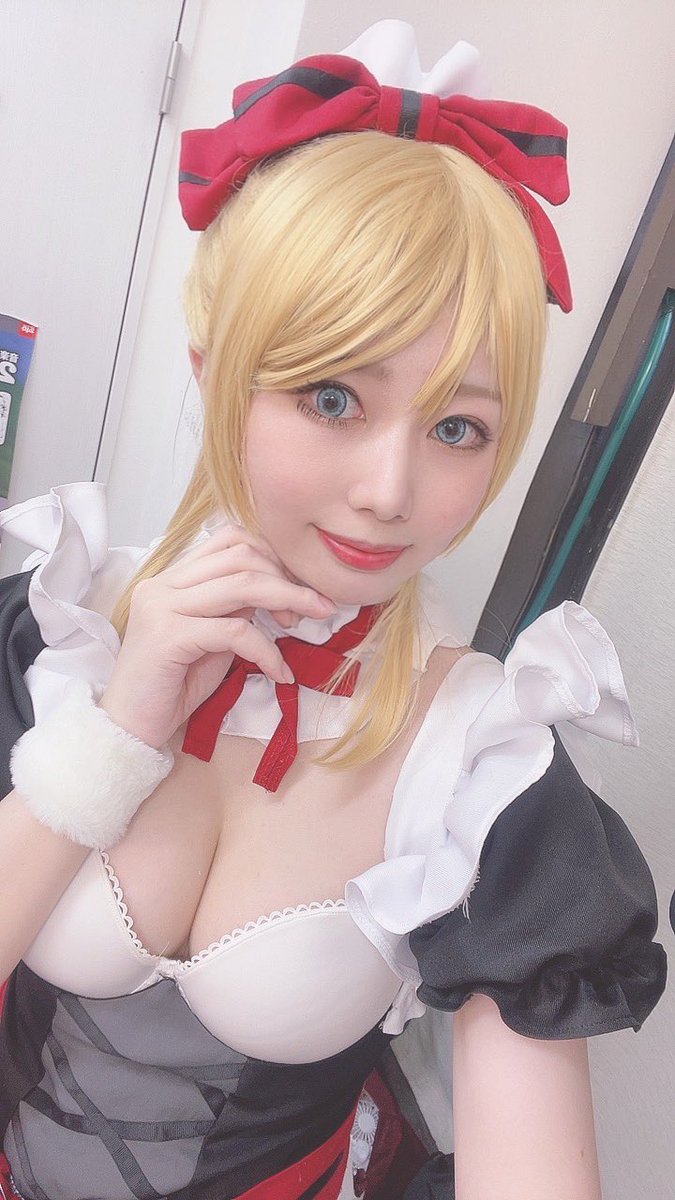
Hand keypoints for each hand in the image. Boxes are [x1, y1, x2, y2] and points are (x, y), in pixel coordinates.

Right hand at [98, 525, 335, 748]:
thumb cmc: (172, 687)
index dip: (271, 558)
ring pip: (242, 584)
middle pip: (241, 556)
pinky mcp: (168, 636)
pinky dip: (267, 650)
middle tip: (314, 607)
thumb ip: (233, 609)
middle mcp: (162, 584)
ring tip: (313, 621)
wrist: (129, 728)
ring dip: (288, 599)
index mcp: (171, 578)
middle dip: (287, 577)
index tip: (296, 589)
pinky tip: (280, 672)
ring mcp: (162, 607)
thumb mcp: (211, 639)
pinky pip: (235, 632)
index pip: (229, 541)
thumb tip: (272, 590)